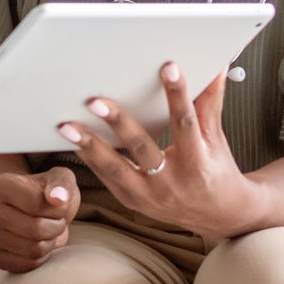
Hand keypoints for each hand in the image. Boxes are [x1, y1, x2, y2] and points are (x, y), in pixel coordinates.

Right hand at [0, 166, 79, 272]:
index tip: (60, 205)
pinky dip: (41, 257)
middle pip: (35, 229)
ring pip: (33, 249)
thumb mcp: (60, 179)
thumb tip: (58, 199)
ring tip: (48, 232)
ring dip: (50, 242)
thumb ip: (62, 184)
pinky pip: (27, 265)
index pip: (36, 204)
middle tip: (57, 221)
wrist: (29, 210)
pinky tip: (38, 243)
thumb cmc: (46, 193)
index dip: (59, 208)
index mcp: (0, 185)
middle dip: (56, 227)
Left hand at [57, 62, 251, 240]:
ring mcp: (148, 195)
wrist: (217, 216)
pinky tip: (73, 140)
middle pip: (141, 149)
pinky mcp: (132, 201)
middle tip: (95, 101)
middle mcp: (171, 182)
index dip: (177, 95)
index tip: (168, 68)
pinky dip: (89, 159)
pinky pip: (106, 178)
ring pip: (114, 169)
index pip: (186, 123)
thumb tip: (217, 67)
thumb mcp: (215, 139)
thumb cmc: (215, 170)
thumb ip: (209, 103)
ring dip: (89, 146)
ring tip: (66, 126)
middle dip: (118, 123)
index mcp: (196, 162)